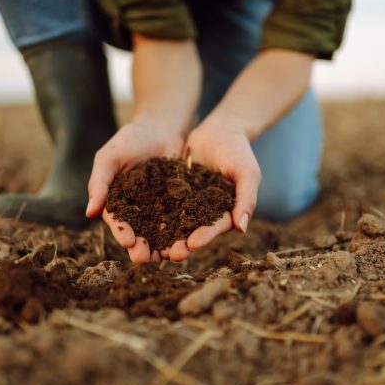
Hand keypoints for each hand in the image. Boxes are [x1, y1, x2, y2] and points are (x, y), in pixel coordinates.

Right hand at [86, 121, 184, 263]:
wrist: (162, 125)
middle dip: (142, 248)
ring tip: (169, 257)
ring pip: (162, 233)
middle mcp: (139, 211)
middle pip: (140, 234)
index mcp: (118, 202)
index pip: (118, 222)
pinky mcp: (181, 204)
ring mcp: (160, 209)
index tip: (128, 241)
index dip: (122, 233)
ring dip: (164, 247)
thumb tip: (89, 213)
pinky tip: (190, 243)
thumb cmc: (130, 138)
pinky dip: (185, 233)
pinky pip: (183, 221)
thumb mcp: (109, 157)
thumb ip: (99, 183)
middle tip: (145, 259)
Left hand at [157, 118, 260, 262]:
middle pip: (192, 231)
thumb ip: (246, 199)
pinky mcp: (172, 191)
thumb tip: (241, 229)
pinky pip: (160, 203)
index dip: (204, 237)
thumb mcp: (247, 172)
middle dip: (180, 244)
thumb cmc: (239, 150)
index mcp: (225, 212)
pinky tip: (137, 222)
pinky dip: (150, 213)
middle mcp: (205, 212)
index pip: (214, 228)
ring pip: (173, 222)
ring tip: (151, 246)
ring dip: (163, 235)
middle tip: (168, 255)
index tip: (191, 245)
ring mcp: (187, 202)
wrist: (220, 128)